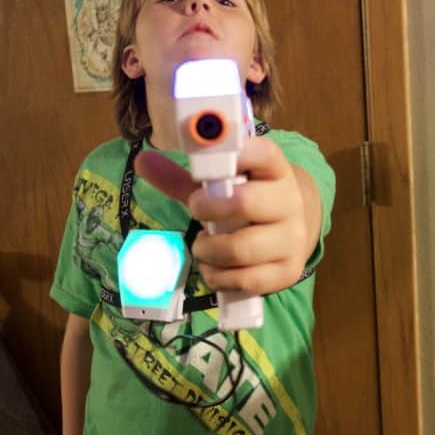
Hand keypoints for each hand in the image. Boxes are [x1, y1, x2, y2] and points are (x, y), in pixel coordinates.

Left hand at [135, 137, 311, 294]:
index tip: (208, 163)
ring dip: (208, 250)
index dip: (237, 155)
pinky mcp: (288, 272)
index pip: (265, 155)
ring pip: (240, 249)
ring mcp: (292, 240)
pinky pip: (245, 280)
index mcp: (276, 171)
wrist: (292, 233)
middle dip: (207, 209)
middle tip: (197, 210)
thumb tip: (142, 161)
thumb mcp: (222, 186)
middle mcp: (291, 203)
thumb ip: (184, 177)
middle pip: (245, 203)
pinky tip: (214, 268)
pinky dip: (218, 277)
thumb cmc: (249, 203)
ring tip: (202, 245)